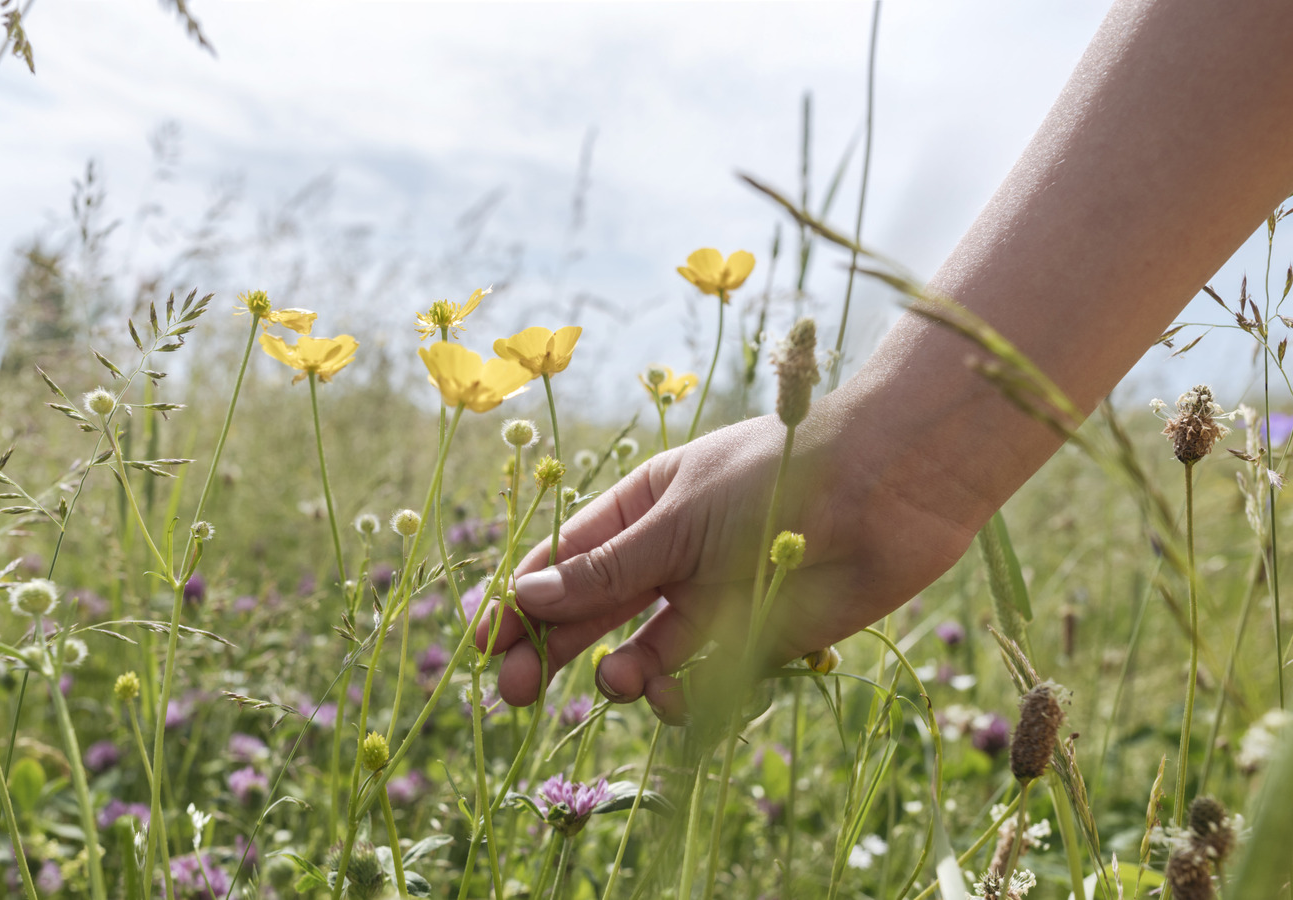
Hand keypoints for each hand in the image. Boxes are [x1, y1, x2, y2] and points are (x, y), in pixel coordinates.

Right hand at [479, 390, 984, 724]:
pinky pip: (694, 679)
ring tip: (618, 679)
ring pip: (636, 651)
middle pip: (587, 612)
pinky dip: (673, 695)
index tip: (483, 642)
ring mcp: (705, 599)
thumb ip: (608, 569)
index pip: (562, 560)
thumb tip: (529, 598)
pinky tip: (669, 695)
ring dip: (616, 672)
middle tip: (512, 693)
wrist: (884, 489)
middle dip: (547, 650)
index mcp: (639, 506)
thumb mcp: (677, 519)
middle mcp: (665, 555)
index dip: (520, 601)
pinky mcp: (748, 640)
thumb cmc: (773, 476)